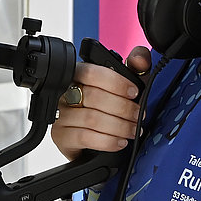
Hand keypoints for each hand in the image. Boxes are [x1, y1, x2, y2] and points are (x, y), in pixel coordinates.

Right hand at [51, 46, 150, 160]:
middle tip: (138, 115)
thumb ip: (135, 67)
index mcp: (78, 74)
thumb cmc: (107, 107)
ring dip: (119, 126)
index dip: (116, 82)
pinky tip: (119, 141)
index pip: (91, 72)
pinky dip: (108, 141)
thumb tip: (140, 58)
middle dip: (123, 108)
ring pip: (92, 118)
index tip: (134, 92)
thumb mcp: (124, 85)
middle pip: (94, 97)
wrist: (92, 141)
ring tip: (132, 130)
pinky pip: (85, 137)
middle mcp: (65, 93)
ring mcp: (60, 115)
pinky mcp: (60, 136)